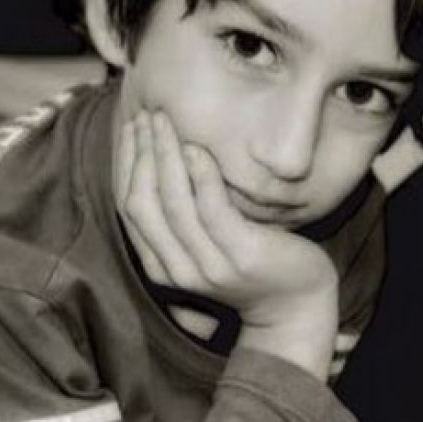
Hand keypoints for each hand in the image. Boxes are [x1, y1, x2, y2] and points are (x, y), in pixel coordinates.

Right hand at [116, 110, 337, 380]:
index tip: (132, 127)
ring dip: (163, 155)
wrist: (296, 306)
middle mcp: (177, 268)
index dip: (127, 164)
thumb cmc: (254, 262)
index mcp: (162, 265)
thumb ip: (184, 214)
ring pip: (172, 202)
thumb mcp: (208, 240)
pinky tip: (195, 147)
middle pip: (143, 202)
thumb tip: (165, 160)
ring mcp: (208, 265)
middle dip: (140, 153)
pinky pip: (212, 209)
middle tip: (146, 115)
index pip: (130, 208)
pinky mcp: (241, 255)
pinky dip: (200, 175)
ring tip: (164, 121)